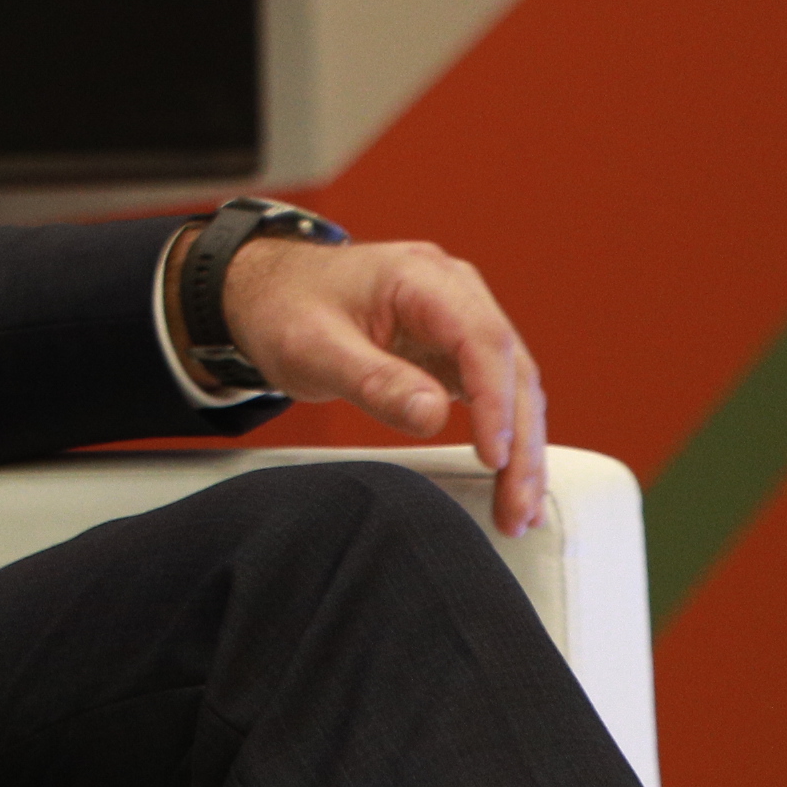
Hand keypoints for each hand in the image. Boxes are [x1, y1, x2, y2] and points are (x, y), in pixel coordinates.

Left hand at [219, 234, 550, 533]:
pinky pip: (493, 393)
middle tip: (517, 506)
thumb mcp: (313, 346)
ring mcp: (457, 319)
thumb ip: (372, 380)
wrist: (265, 289)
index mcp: (421, 277)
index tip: (494, 456)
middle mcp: (453, 292)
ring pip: (512, 386)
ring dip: (521, 449)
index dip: (495, 401)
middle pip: (511, 368)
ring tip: (519, 510)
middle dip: (520, 443)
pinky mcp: (452, 348)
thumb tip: (433, 415)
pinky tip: (510, 480)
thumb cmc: (284, 306)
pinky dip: (505, 437)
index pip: (481, 339)